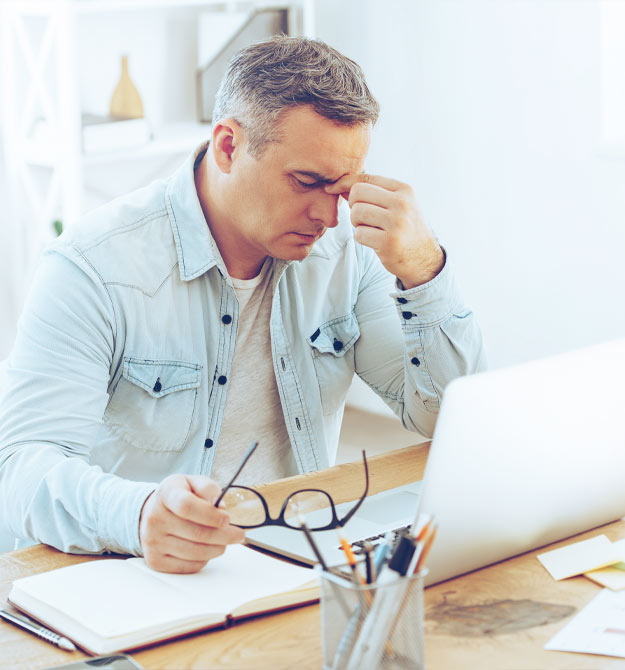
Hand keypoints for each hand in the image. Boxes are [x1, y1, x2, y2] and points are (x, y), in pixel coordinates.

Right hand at [139, 474, 244, 572]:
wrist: (153, 511)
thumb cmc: (179, 496)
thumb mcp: (193, 481)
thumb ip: (208, 488)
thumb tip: (219, 506)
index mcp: (166, 494)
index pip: (187, 506)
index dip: (210, 515)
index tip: (226, 518)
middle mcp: (155, 518)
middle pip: (196, 533)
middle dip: (224, 535)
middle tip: (238, 534)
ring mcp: (153, 542)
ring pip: (196, 552)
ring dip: (218, 548)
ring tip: (225, 541)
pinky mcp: (156, 561)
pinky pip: (189, 566)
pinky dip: (205, 559)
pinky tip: (208, 549)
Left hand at [325, 174, 444, 288]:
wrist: (424, 259)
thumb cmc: (406, 229)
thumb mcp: (398, 205)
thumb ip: (374, 194)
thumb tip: (341, 186)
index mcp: (404, 190)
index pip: (366, 178)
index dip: (344, 182)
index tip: (332, 188)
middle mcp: (402, 203)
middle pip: (357, 193)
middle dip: (353, 205)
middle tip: (363, 218)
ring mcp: (396, 223)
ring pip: (356, 213)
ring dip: (357, 223)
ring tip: (371, 229)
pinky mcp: (389, 242)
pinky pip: (359, 234)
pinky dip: (362, 238)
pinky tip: (375, 241)